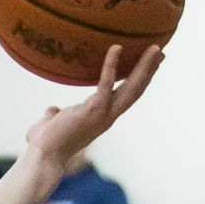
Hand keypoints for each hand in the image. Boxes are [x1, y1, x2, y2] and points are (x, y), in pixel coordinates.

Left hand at [25, 44, 161, 166]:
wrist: (43, 156)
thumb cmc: (46, 143)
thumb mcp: (53, 123)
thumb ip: (55, 115)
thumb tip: (51, 110)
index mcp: (102, 116)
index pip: (126, 95)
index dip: (139, 79)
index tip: (151, 64)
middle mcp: (108, 116)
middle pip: (136, 89)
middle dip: (149, 69)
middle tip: (160, 50)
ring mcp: (103, 114)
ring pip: (131, 87)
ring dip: (144, 66)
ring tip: (155, 48)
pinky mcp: (94, 111)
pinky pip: (106, 83)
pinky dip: (111, 65)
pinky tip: (116, 47)